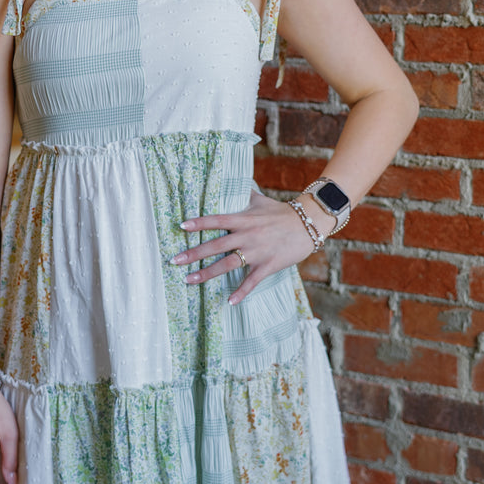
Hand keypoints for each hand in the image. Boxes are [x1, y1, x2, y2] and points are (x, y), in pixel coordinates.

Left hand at [174, 190, 330, 305]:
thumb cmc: (282, 212)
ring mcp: (257, 252)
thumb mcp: (260, 200)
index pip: (216, 220)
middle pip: (215, 245)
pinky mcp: (268, 265)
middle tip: (174, 260)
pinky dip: (241, 292)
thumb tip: (229, 182)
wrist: (309, 224)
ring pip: (227, 264)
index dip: (199, 223)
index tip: (181, 226)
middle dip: (193, 253)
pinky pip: (252, 281)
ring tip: (189, 280)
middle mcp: (247, 236)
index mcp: (244, 219)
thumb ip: (242, 195)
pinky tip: (229, 301)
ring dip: (207, 273)